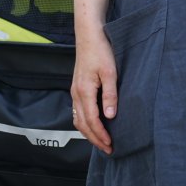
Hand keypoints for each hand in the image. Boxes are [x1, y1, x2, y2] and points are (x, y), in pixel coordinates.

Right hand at [71, 31, 117, 154]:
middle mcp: (76, 94)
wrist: (89, 36)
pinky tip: (94, 124)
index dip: (100, 134)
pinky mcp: (77, 88)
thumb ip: (110, 94)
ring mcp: (75, 91)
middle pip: (82, 124)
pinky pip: (78, 112)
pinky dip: (85, 123)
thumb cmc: (101, 51)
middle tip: (108, 149)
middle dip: (95, 138)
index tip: (110, 144)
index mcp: (84, 91)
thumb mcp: (110, 72)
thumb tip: (110, 116)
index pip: (91, 120)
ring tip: (101, 141)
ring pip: (78, 119)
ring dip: (89, 132)